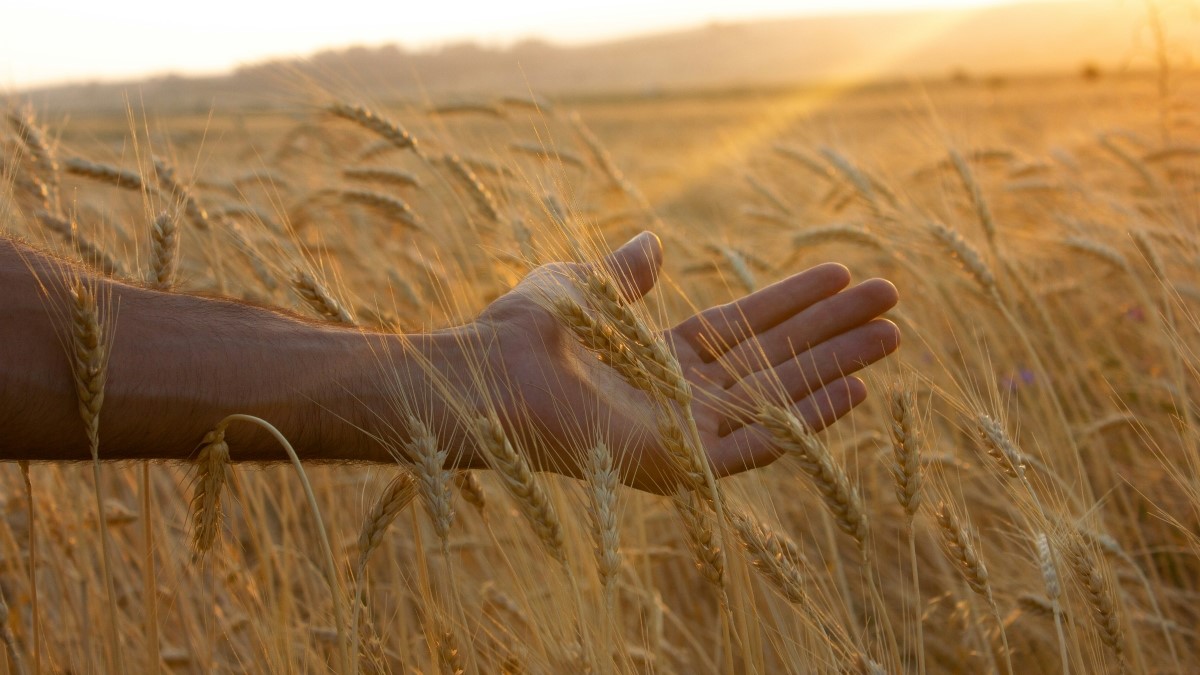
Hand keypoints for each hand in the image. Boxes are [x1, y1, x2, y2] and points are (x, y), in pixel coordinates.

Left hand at [472, 232, 898, 493]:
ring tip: (892, 336)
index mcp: (659, 359)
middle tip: (891, 300)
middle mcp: (681, 398)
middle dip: (833, 330)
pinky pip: (761, 444)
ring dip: (837, 367)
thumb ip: (624, 274)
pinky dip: (809, 418)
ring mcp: (686, 434)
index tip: (843, 274)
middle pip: (775, 359)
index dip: (794, 301)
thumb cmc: (521, 334)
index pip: (744, 327)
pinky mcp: (686, 465)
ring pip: (780, 397)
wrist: (487, 380)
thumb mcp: (582, 287)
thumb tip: (651, 241)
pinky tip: (856, 389)